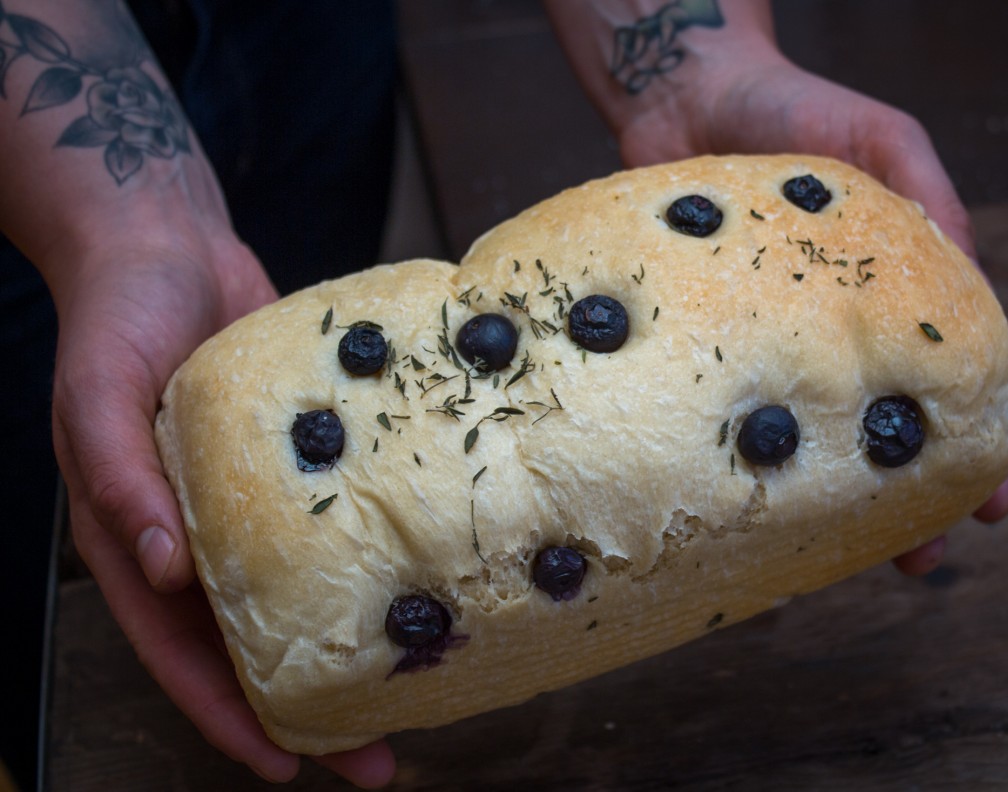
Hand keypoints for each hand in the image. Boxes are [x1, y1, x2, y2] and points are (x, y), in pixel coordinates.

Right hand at [50, 235, 394, 784]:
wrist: (166, 245)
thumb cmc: (116, 316)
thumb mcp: (95, 393)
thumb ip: (118, 480)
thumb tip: (160, 568)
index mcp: (136, 539)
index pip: (179, 653)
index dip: (227, 716)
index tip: (287, 766)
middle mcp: (196, 535)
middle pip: (251, 643)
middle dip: (307, 707)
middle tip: (376, 760)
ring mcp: (250, 503)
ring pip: (301, 594)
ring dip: (350, 644)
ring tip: (417, 689)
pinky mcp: (296, 463)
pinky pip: (333, 524)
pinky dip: (368, 559)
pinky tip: (422, 581)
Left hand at [615, 54, 1007, 573]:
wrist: (680, 98)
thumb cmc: (790, 111)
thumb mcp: (877, 141)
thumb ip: (925, 196)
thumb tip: (964, 269)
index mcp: (885, 295)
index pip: (942, 383)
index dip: (971, 448)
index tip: (987, 509)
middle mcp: (822, 331)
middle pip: (873, 425)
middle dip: (899, 495)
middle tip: (912, 558)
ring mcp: (758, 342)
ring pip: (798, 431)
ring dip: (821, 491)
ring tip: (830, 548)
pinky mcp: (696, 340)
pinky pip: (718, 405)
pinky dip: (733, 448)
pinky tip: (735, 493)